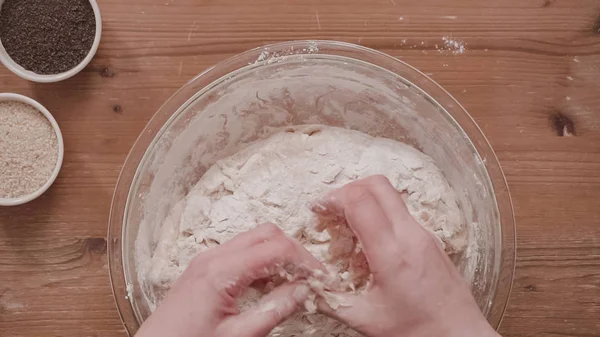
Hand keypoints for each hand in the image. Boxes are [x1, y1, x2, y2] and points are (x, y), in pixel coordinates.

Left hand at [136, 223, 321, 336]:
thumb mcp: (238, 335)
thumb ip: (274, 310)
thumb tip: (303, 290)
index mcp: (221, 271)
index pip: (276, 248)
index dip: (304, 261)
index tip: (320, 277)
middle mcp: (213, 256)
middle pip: (266, 233)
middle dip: (293, 251)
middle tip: (309, 276)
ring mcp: (207, 259)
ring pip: (254, 239)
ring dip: (277, 254)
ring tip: (293, 282)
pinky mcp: (204, 266)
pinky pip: (240, 250)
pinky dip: (261, 260)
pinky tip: (269, 283)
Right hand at [314, 175, 498, 336]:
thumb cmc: (417, 332)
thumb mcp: (364, 319)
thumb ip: (327, 299)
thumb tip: (301, 283)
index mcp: (392, 254)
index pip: (360, 201)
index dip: (333, 198)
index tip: (318, 209)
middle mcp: (411, 236)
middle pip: (377, 185)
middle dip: (347, 189)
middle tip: (331, 209)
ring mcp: (424, 234)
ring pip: (391, 194)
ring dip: (364, 198)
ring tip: (347, 222)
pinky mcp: (431, 238)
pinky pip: (401, 210)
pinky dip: (380, 211)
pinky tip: (370, 237)